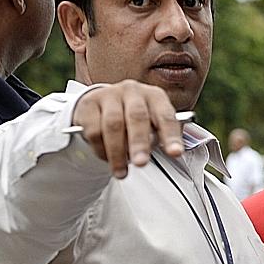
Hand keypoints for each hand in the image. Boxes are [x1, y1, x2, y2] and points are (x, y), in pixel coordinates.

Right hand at [69, 79, 186, 176]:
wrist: (101, 104)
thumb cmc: (132, 118)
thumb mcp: (150, 124)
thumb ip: (158, 137)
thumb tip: (168, 151)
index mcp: (154, 96)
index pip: (165, 116)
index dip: (171, 135)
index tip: (175, 153)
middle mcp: (133, 91)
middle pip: (137, 116)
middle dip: (139, 143)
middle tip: (141, 163)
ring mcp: (109, 95)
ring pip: (113, 125)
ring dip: (117, 152)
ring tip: (121, 172)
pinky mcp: (88, 104)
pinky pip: (94, 130)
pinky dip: (101, 149)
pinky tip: (106, 156)